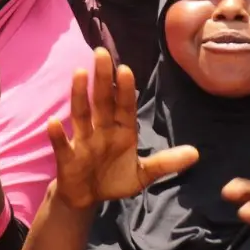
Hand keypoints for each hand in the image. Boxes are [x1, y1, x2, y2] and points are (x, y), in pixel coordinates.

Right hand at [49, 49, 197, 210]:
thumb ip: (165, 163)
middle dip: (102, 79)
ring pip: (81, 114)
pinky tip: (53, 121)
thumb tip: (196, 153)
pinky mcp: (67, 158)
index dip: (125, 90)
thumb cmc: (114, 179)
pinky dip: (57, 134)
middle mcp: (101, 130)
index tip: (125, 69)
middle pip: (101, 101)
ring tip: (79, 73)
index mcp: (121, 132)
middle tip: (101, 53)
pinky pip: (62, 145)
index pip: (124, 106)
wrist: (86, 197)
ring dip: (79, 94)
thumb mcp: (143, 174)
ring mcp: (82, 142)